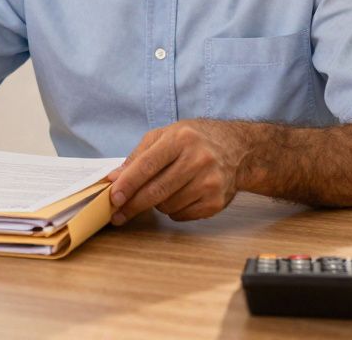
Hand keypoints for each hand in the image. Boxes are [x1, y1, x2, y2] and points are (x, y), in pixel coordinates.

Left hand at [106, 120, 246, 224]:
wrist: (237, 149)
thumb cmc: (194, 140)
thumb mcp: (165, 136)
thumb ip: (138, 156)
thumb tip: (114, 178)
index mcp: (181, 139)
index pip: (148, 165)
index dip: (128, 183)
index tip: (113, 197)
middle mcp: (198, 159)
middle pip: (156, 190)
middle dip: (132, 204)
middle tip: (118, 214)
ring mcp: (210, 182)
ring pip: (167, 206)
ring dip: (156, 205)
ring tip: (163, 190)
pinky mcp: (216, 201)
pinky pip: (182, 215)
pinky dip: (173, 211)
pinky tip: (179, 196)